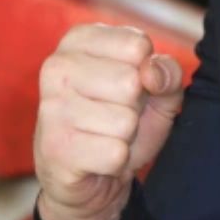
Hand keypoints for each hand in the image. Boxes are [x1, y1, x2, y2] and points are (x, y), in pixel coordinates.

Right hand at [32, 24, 184, 219]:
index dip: (146, 73)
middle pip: (130, 82)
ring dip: (125, 137)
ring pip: (124, 121)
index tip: (126, 88)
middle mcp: (57, 66)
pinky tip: (96, 158)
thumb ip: (167, 72)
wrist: (89, 179)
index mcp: (78, 41)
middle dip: (134, 108)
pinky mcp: (55, 147)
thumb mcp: (155, 91)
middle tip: (113, 117)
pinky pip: (115, 154)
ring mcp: (52, 107)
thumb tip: (152, 73)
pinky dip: (116, 162)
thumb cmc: (119, 123)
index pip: (137, 44)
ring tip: (104, 136)